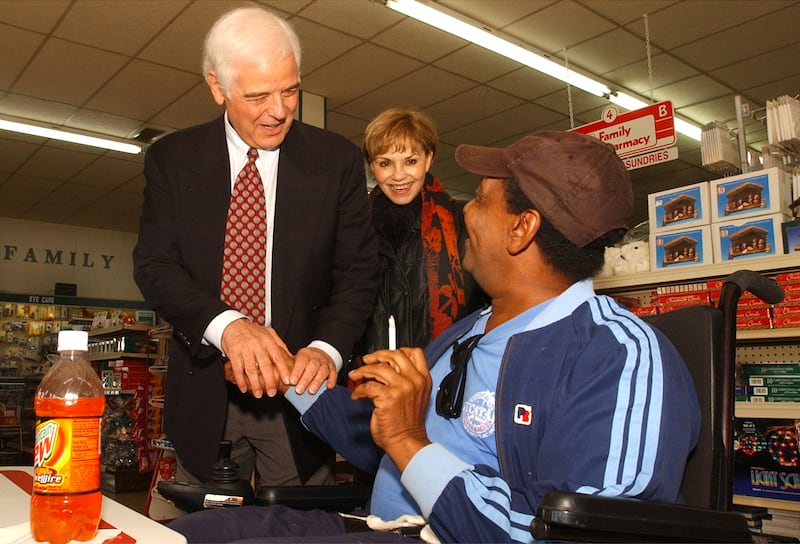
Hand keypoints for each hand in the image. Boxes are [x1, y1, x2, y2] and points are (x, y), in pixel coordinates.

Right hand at [220, 318, 291, 396]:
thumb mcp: (269, 333)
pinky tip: (244, 388)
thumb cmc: (252, 331)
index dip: (283, 369)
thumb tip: (291, 357)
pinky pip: (237, 369)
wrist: (232, 325)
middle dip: (269, 381)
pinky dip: (240, 380)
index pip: (278, 357)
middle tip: (272, 392)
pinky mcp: (234, 353)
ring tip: (258, 394)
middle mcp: (257, 345)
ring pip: (251, 369)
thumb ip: (279, 345)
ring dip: (255, 384)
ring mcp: (245, 349)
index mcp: (268, 341)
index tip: (287, 381)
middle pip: (265, 365)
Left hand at [291, 347, 337, 394]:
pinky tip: (328, 387)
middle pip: (312, 366)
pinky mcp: (333, 367)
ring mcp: (325, 362)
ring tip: (311, 391)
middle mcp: (316, 357)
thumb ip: (290, 368)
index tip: (291, 382)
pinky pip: (334, 373)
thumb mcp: (296, 360)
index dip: (296, 372)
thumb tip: (279, 379)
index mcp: (305, 354)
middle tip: (299, 390)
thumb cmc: (305, 361)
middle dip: (305, 379)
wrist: (320, 353)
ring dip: (317, 382)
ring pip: (323, 371)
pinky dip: (332, 380)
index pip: (301, 361)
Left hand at [350, 347, 431, 471]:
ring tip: (356, 376)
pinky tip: (357, 395)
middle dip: (377, 355)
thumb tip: (388, 366)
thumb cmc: (408, 422)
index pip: (415, 352)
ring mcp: (402, 388)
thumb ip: (408, 379)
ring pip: (378, 369)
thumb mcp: (416, 395)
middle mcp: (414, 381)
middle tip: (366, 360)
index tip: (385, 355)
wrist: (406, 441)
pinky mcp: (388, 398)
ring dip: (362, 371)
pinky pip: (368, 386)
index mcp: (423, 379)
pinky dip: (359, 390)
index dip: (397, 350)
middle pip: (394, 355)